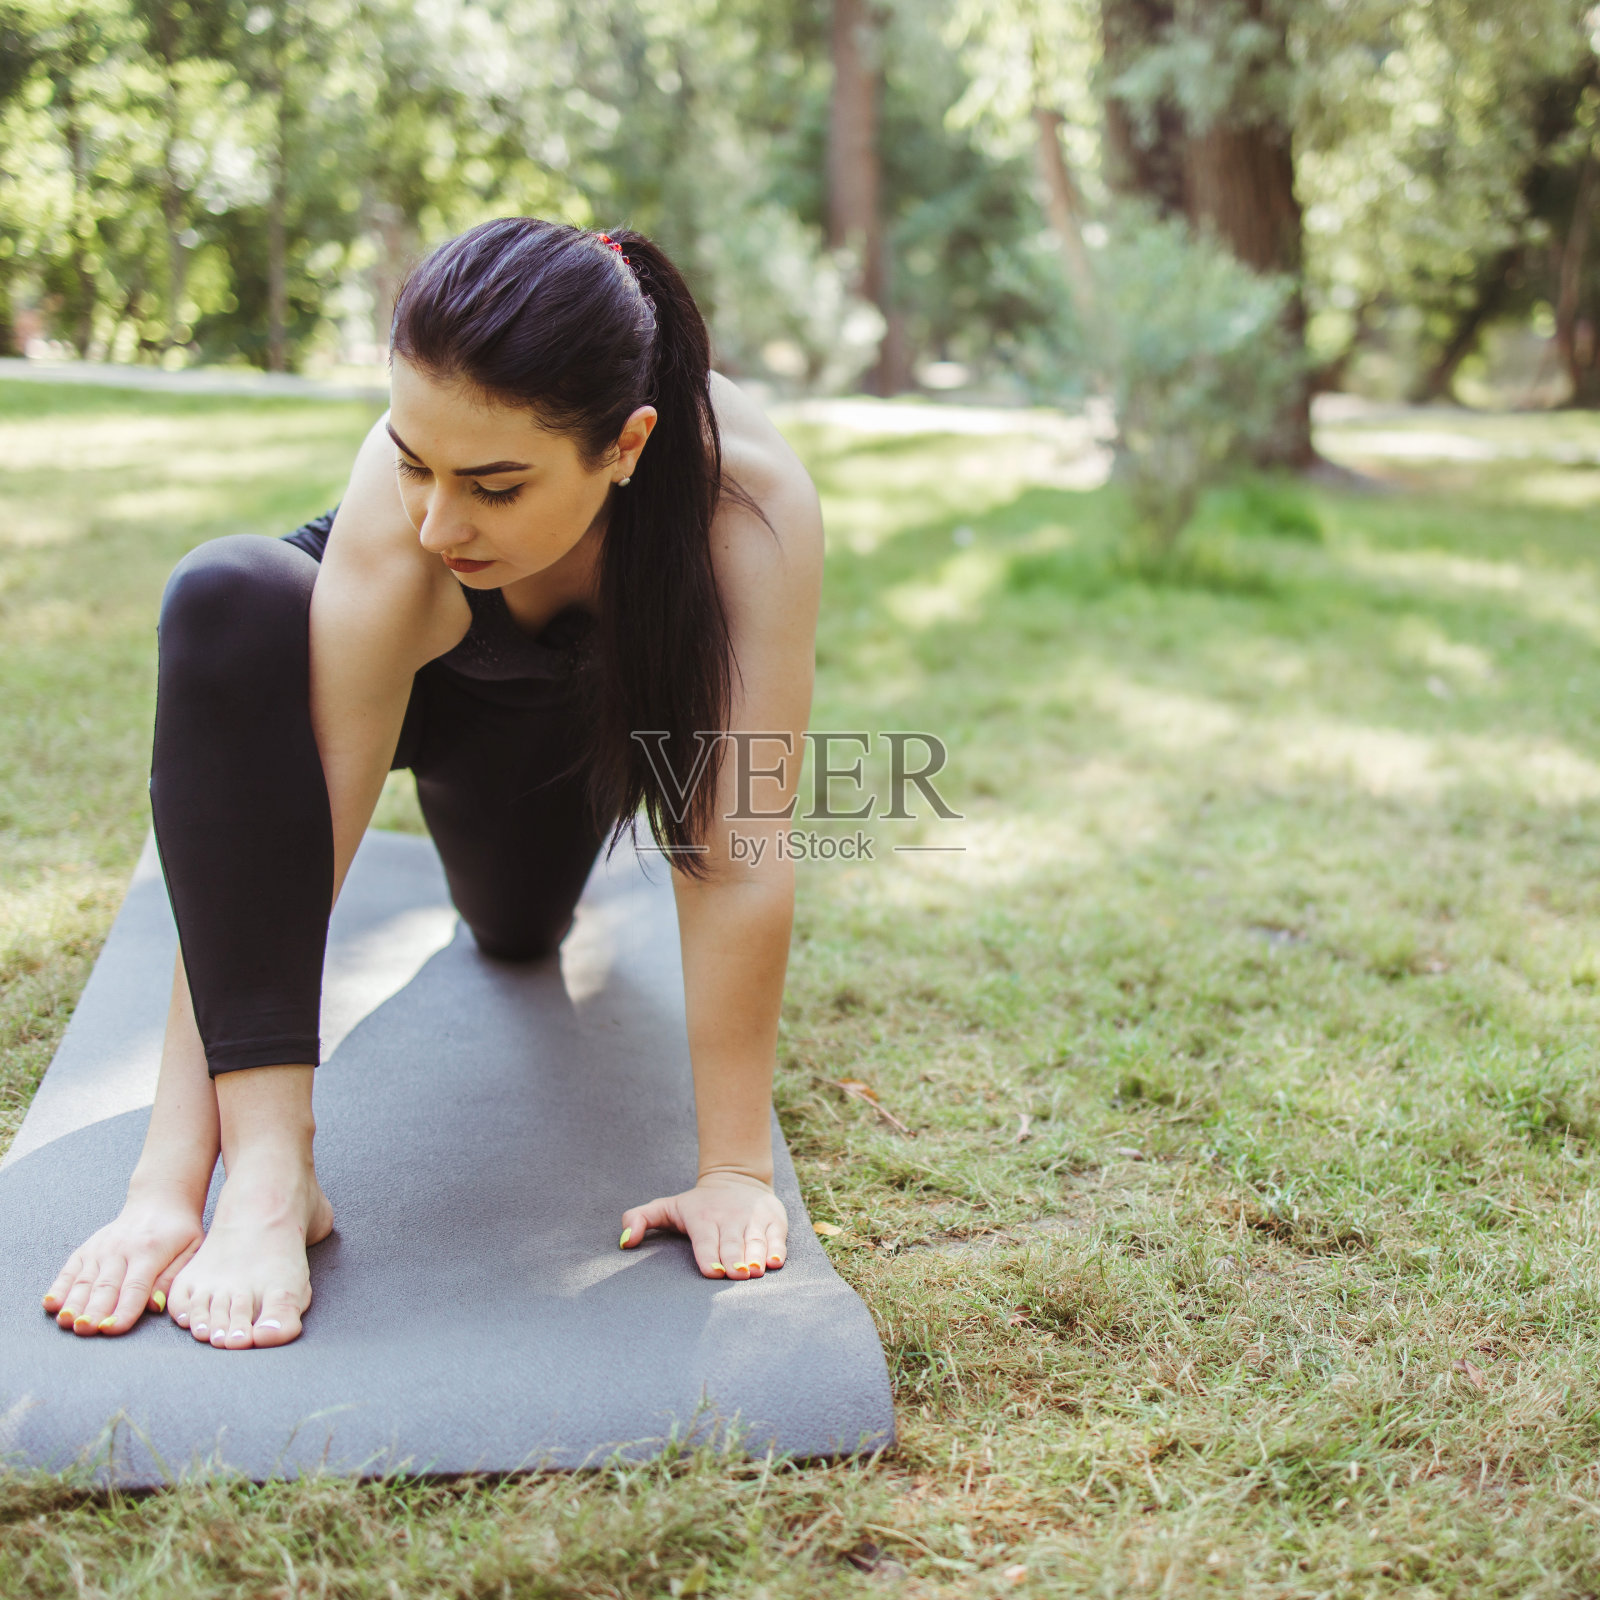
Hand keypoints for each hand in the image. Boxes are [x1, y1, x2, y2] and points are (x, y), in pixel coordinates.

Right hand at [41, 1185, 204, 1334]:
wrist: (160, 1201)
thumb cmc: (179, 1230)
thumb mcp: (190, 1250)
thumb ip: (171, 1278)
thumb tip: (154, 1306)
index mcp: (149, 1252)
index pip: (135, 1287)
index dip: (123, 1310)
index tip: (112, 1329)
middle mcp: (120, 1250)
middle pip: (105, 1287)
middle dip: (94, 1311)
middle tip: (85, 1330)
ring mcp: (100, 1249)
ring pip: (84, 1281)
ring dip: (74, 1303)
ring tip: (66, 1322)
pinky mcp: (87, 1249)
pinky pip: (70, 1270)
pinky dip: (59, 1287)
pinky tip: (51, 1304)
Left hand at [619, 1171, 787, 1279]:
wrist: (735, 1178)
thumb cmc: (697, 1205)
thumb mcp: (666, 1207)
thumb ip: (639, 1219)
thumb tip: (624, 1242)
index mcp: (703, 1217)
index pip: (706, 1239)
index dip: (709, 1256)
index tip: (712, 1272)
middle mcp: (729, 1217)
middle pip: (732, 1243)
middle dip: (734, 1260)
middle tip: (737, 1275)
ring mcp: (753, 1218)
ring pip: (755, 1240)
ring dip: (756, 1256)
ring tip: (755, 1271)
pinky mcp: (774, 1219)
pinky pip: (777, 1236)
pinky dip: (777, 1249)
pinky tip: (775, 1262)